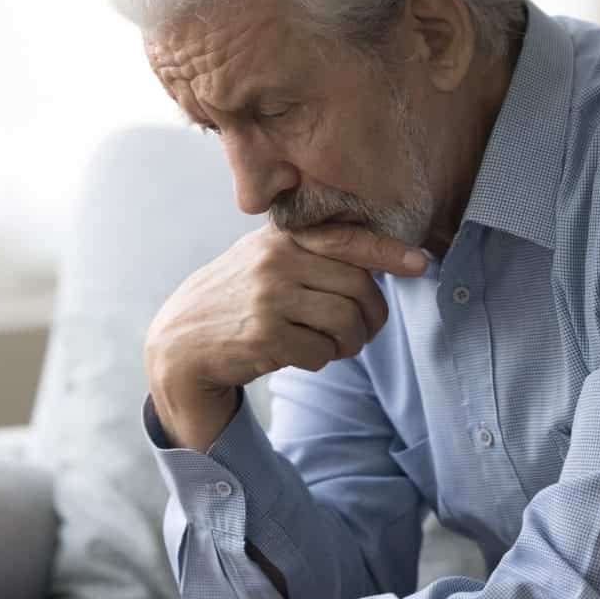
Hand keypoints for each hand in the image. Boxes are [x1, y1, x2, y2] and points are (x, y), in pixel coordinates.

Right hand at [146, 223, 426, 450]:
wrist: (179, 345)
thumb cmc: (235, 302)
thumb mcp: (263, 262)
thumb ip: (309, 253)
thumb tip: (376, 264)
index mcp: (280, 238)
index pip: (347, 239)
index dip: (389, 252)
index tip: (420, 264)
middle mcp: (275, 260)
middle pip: (358, 288)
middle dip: (370, 318)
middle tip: (360, 332)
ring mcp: (269, 297)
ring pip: (346, 321)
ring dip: (349, 343)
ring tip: (334, 346)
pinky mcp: (264, 336)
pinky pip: (321, 352)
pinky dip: (320, 360)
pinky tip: (301, 356)